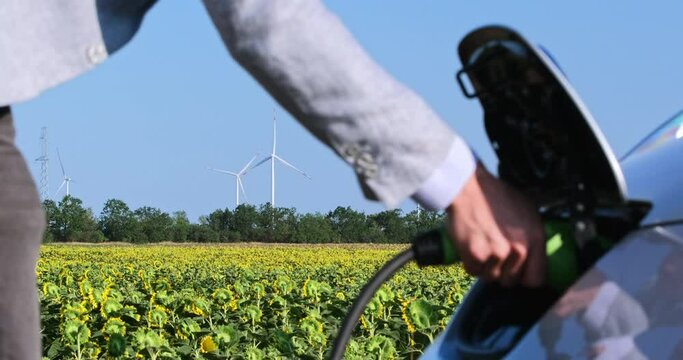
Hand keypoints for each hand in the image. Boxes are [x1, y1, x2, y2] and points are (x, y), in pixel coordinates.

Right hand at [446, 162, 545, 286]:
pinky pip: (474, 271)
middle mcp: (519, 249)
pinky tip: (473, 245)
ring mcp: (497, 253)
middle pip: (511, 282)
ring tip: (484, 246)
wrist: (470, 188)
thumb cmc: (498, 197)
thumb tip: (537, 261)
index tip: (519, 273)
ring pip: (491, 278)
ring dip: (486, 267)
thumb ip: (535, 239)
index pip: (536, 280)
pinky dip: (471, 262)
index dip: (525, 277)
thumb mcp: (529, 212)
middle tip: (495, 253)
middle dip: (503, 271)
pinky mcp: (475, 254)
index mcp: (535, 239)